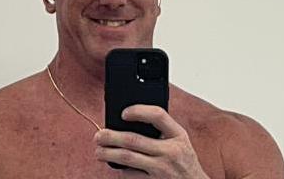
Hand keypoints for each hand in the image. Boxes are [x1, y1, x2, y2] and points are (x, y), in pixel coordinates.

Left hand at [94, 104, 209, 177]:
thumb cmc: (185, 160)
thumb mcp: (180, 140)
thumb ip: (163, 129)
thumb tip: (132, 119)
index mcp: (177, 135)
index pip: (157, 115)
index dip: (139, 111)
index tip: (123, 113)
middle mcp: (170, 151)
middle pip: (134, 140)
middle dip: (112, 137)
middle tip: (98, 135)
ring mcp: (162, 170)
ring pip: (128, 159)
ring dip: (109, 154)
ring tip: (99, 151)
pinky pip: (132, 175)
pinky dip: (121, 170)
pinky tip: (114, 165)